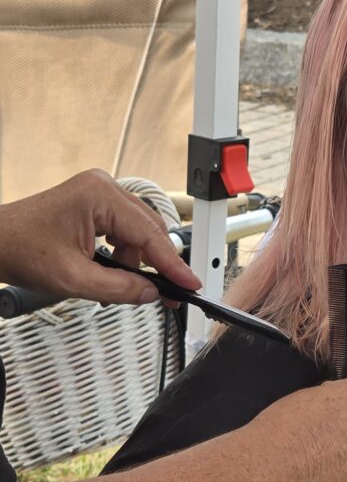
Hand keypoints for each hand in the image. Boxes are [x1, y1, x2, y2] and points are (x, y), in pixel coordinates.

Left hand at [0, 169, 200, 304]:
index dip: (173, 263)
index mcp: (99, 196)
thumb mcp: (74, 279)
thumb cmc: (19, 249)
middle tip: (169, 293)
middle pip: (149, 229)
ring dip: (134, 262)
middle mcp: (103, 188)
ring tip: (119, 287)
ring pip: (138, 232)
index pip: (150, 233)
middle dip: (155, 264)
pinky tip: (111, 272)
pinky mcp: (94, 204)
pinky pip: (123, 230)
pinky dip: (122, 255)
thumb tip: (151, 293)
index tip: (190, 283)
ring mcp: (99, 194)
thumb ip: (119, 289)